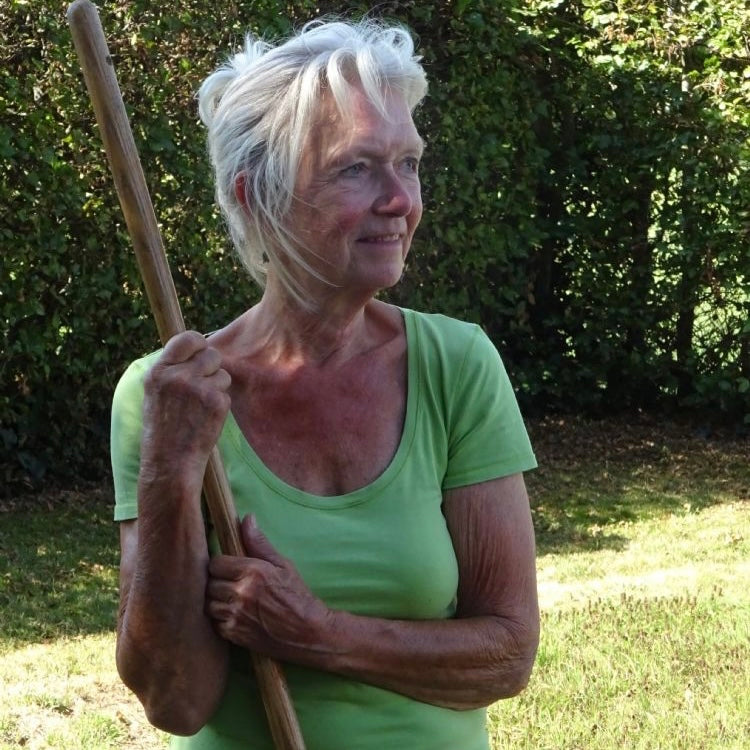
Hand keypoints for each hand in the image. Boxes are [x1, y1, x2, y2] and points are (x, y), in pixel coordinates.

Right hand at [140, 331, 231, 484]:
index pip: (187, 338)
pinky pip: (227, 393)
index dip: (199, 344)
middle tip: (201, 387)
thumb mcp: (157, 393)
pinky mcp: (216, 402)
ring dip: (217, 388)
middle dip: (212, 368)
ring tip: (199, 407)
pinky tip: (206, 418)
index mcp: (158, 371)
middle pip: (211, 354)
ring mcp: (198, 388)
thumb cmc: (163, 428)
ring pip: (222, 374)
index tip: (200, 353)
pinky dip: (220, 405)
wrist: (170, 461)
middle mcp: (177, 376)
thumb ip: (173, 369)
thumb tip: (198, 347)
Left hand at [205, 516, 333, 660]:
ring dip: (217, 601)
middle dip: (217, 582)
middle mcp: (240, 593)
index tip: (228, 568)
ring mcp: (235, 615)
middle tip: (230, 584)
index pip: (215, 563)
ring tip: (231, 600)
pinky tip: (235, 615)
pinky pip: (215, 623)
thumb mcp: (283, 565)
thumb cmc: (297, 595)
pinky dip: (221, 619)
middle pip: (209, 583)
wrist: (308, 632)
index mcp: (252, 571)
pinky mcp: (234, 635)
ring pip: (209, 604)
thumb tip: (247, 519)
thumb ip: (259, 543)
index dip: (221, 565)